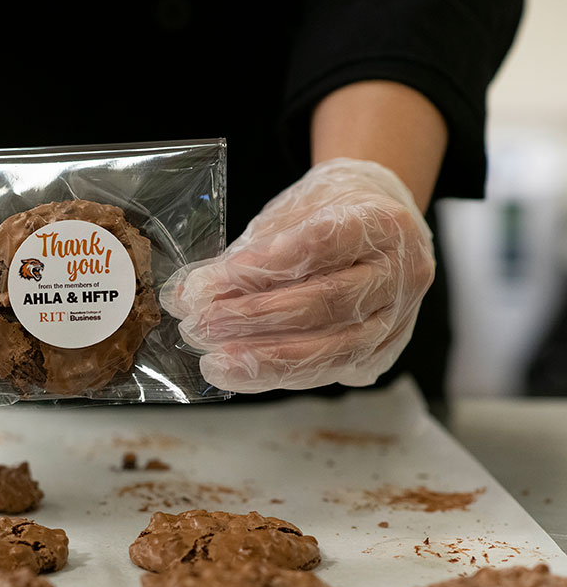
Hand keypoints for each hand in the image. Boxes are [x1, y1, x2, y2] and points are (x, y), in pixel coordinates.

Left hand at [160, 158, 434, 392]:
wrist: (377, 220)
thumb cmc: (326, 213)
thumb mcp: (284, 216)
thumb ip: (241, 255)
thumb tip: (185, 296)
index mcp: (382, 221)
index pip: (320, 243)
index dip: (261, 265)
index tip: (207, 283)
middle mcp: (400, 271)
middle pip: (324, 302)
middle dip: (252, 318)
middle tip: (198, 325)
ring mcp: (396, 318)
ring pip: (331, 347)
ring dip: (264, 357)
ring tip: (213, 360)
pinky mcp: (381, 352)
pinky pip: (329, 369)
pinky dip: (279, 373)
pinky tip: (240, 371)